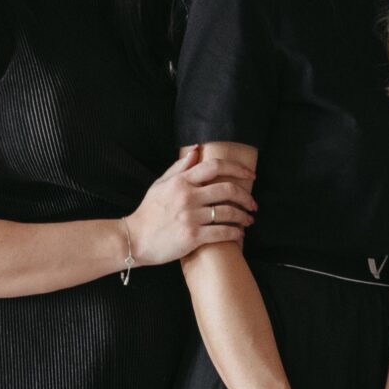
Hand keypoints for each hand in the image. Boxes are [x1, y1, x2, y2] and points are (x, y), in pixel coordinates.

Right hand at [124, 145, 257, 265]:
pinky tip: (239, 234)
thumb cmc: (148, 212)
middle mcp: (188, 196)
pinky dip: (235, 233)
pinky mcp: (193, 236)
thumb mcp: (160, 184)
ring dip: (243, 217)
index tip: (249, 174)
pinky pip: (222, 232)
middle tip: (253, 204)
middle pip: (227, 190)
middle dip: (246, 197)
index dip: (236, 168)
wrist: (134, 239)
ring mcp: (191, 217)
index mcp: (181, 181)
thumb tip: (196, 149)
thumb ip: (179, 167)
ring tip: (249, 220)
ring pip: (228, 212)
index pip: (214, 166)